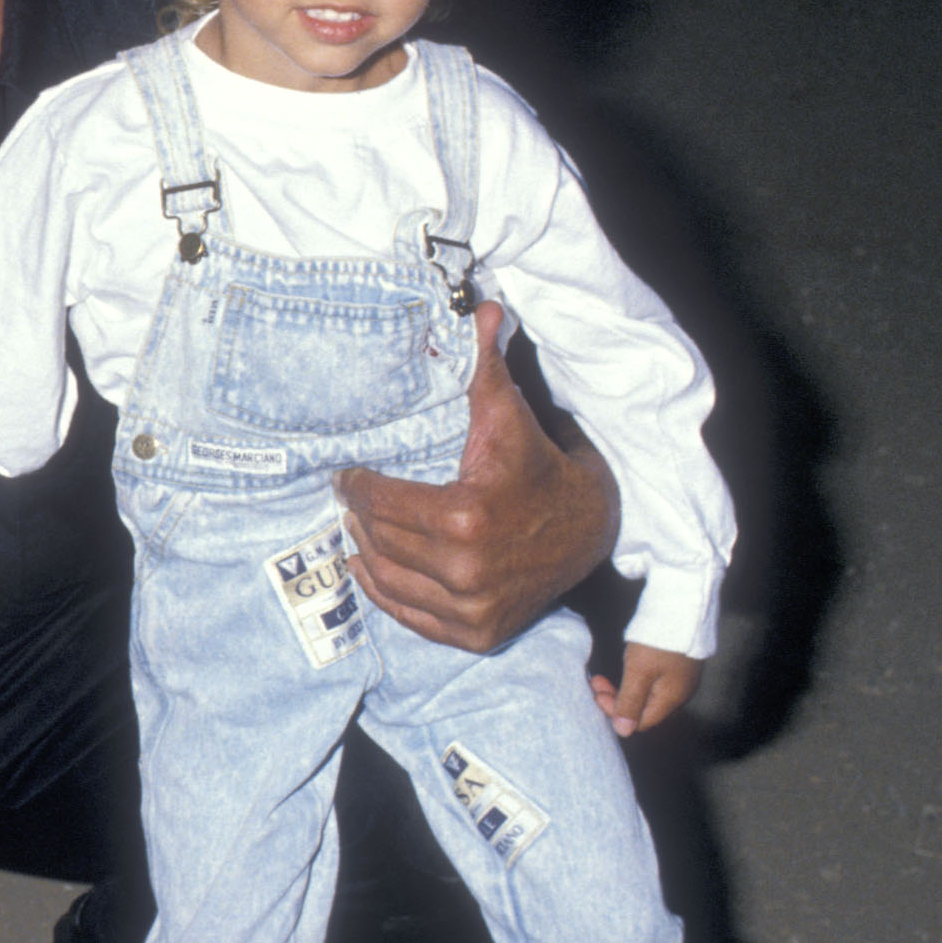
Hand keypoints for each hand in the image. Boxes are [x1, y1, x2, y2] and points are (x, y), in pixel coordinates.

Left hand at [337, 301, 618, 652]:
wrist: (593, 530)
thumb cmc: (541, 468)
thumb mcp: (511, 419)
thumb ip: (485, 368)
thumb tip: (481, 307)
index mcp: (464, 518)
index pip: (380, 502)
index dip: (357, 485)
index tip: (348, 473)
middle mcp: (463, 572)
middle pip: (378, 540)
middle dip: (360, 515)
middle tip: (351, 497)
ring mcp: (470, 610)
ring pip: (387, 580)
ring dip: (365, 552)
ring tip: (359, 527)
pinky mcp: (475, 635)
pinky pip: (408, 617)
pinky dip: (386, 593)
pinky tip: (373, 568)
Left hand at [591, 643, 700, 736]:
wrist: (682, 608)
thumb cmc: (658, 640)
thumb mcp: (639, 672)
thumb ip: (630, 702)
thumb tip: (623, 731)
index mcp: (672, 699)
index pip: (641, 722)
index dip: (616, 713)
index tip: (597, 693)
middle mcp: (679, 693)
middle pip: (643, 709)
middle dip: (615, 699)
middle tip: (595, 682)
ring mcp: (680, 679)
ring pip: (646, 695)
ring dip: (622, 689)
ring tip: (600, 677)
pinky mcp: (678, 665)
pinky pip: (652, 682)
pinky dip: (633, 679)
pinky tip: (624, 669)